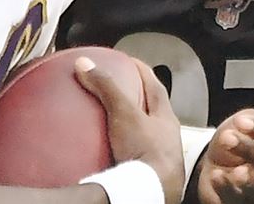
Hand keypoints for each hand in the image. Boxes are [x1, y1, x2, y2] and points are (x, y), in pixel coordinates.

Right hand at [76, 55, 185, 203]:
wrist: (152, 191)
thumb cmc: (145, 151)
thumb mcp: (123, 113)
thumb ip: (106, 88)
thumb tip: (85, 64)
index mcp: (165, 117)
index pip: (156, 86)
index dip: (143, 71)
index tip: (130, 62)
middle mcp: (168, 136)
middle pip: (154, 111)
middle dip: (139, 100)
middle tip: (121, 92)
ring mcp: (161, 156)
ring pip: (148, 134)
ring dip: (134, 127)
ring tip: (114, 124)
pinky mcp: (152, 174)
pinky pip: (138, 156)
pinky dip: (126, 151)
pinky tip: (113, 154)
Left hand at [196, 109, 253, 203]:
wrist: (214, 159)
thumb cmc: (237, 138)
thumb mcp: (244, 120)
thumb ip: (251, 120)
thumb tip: (247, 123)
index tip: (241, 121)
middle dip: (252, 151)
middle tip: (228, 138)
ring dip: (247, 182)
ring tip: (233, 169)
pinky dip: (227, 190)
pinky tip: (217, 176)